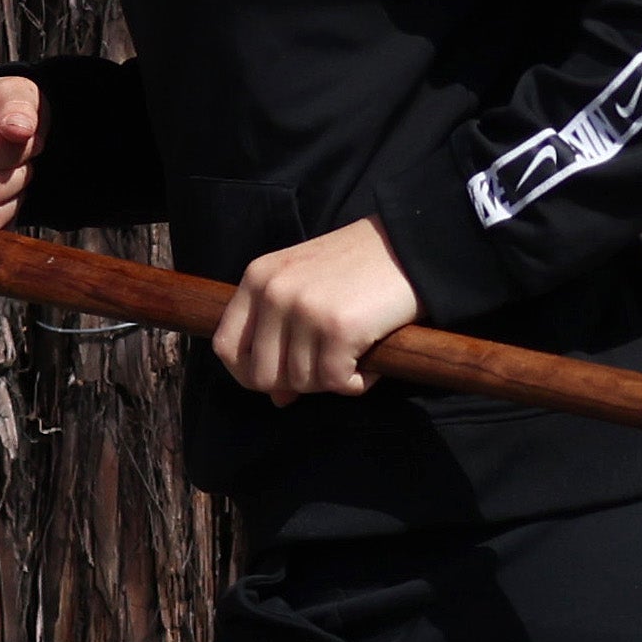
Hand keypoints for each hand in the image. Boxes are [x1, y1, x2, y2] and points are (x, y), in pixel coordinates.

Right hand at [0, 76, 44, 227]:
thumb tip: (20, 130)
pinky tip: (0, 192)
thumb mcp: (17, 94)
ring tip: (7, 172)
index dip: (15, 151)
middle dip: (17, 176)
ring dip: (12, 198)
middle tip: (17, 157)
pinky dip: (3, 216)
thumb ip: (21, 105)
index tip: (17, 135)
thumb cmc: (4, 110)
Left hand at [213, 221, 416, 401]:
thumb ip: (282, 337)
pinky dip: (357, 383)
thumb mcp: (308, 288)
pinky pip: (336, 383)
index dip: (248, 374)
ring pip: (302, 382)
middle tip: (330, 367)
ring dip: (333, 380)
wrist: (415, 243)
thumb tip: (278, 399)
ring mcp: (304, 309)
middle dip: (298, 383)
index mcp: (258, 277)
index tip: (278, 381)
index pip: (226, 347)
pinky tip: (370, 363)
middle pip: (262, 375)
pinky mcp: (338, 328)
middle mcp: (274, 292)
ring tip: (356, 354)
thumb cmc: (362, 269)